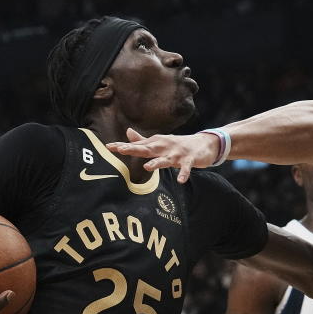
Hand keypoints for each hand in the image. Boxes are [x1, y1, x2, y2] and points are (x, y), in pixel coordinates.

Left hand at [105, 128, 220, 182]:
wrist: (204, 143)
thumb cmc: (178, 145)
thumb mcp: (160, 142)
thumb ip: (143, 140)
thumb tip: (128, 132)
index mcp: (156, 143)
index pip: (137, 145)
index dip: (123, 146)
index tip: (109, 147)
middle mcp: (164, 147)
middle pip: (147, 149)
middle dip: (135, 149)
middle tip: (121, 150)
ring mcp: (177, 154)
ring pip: (165, 159)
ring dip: (157, 163)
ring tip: (147, 167)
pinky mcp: (189, 160)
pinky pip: (186, 168)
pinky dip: (184, 174)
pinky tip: (181, 180)